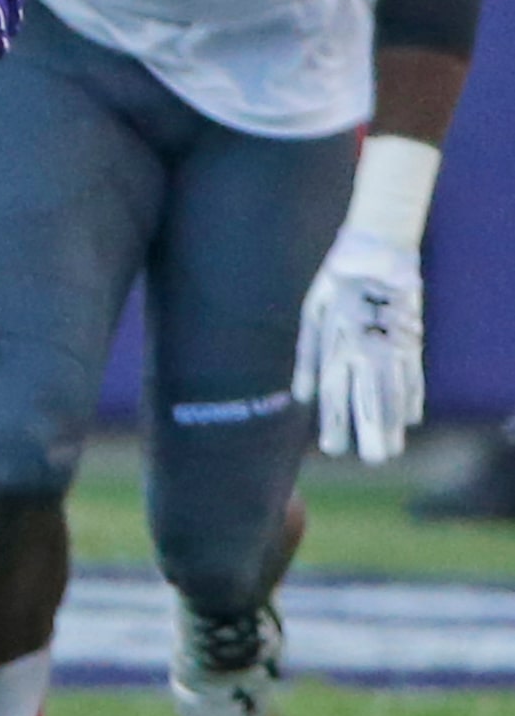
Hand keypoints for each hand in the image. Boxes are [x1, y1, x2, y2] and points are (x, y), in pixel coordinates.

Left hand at [292, 226, 424, 463]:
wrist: (377, 255)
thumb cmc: (335, 286)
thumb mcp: (311, 316)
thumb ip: (306, 358)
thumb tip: (301, 396)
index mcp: (336, 346)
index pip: (334, 394)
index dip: (335, 423)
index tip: (333, 450)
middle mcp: (365, 352)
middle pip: (369, 399)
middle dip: (369, 432)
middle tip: (372, 460)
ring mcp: (391, 348)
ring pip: (394, 393)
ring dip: (392, 424)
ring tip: (391, 450)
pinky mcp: (411, 340)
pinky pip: (413, 375)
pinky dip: (412, 398)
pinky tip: (409, 420)